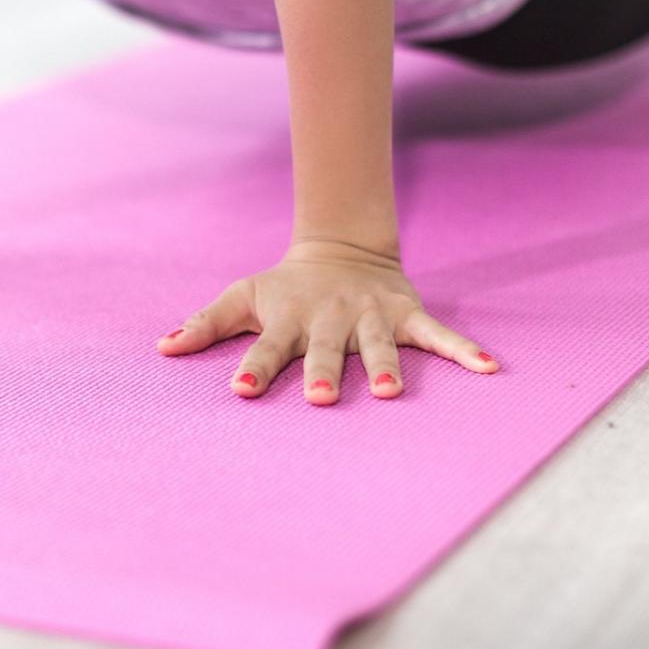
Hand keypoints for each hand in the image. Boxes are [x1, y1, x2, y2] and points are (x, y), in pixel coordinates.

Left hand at [156, 236, 499, 403]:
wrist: (340, 250)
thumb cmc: (284, 287)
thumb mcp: (242, 296)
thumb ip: (205, 324)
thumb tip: (160, 348)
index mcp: (288, 319)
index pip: (266, 346)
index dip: (253, 366)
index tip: (241, 390)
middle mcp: (329, 319)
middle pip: (325, 350)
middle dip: (323, 372)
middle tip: (319, 398)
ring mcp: (370, 317)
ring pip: (379, 344)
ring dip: (386, 365)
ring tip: (392, 393)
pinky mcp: (405, 314)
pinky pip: (437, 335)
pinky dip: (462, 350)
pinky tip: (488, 369)